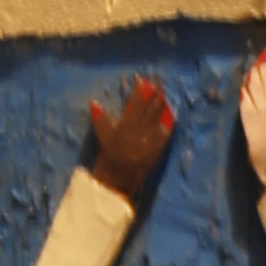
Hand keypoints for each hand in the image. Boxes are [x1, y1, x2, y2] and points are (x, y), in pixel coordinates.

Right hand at [87, 77, 174, 198]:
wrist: (113, 186)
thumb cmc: (106, 162)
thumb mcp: (102, 139)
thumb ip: (100, 121)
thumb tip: (94, 103)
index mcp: (122, 129)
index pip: (133, 105)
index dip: (139, 91)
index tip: (143, 79)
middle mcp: (136, 134)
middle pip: (148, 111)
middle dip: (155, 95)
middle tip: (160, 83)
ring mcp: (147, 144)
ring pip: (157, 121)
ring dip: (162, 108)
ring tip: (165, 96)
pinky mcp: (154, 154)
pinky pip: (162, 138)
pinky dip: (166, 128)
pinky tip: (171, 118)